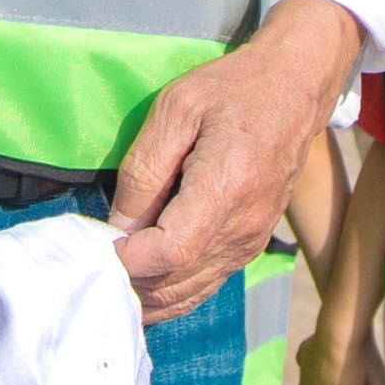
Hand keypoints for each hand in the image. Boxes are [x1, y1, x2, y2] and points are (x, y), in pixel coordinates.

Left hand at [106, 0, 364, 317]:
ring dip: (145, 295)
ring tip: (109, 278)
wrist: (293, 89)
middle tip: (91, 265)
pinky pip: (205, 285)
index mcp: (226, 188)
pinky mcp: (251, 246)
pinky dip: (169, 293)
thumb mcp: (176, 109)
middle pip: (176, 282)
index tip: (96, 244)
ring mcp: (251, 242)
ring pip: (189, 293)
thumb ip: (144, 170)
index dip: (126, 259)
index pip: (169, 252)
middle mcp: (243, 227)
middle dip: (128, 281)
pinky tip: (141, 284)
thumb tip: (118, 227)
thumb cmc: (233, 89)